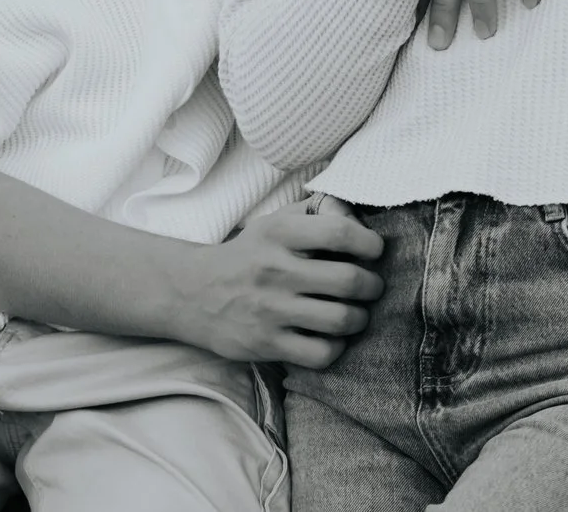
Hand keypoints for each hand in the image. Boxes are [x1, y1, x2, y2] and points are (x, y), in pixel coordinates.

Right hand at [168, 203, 384, 368]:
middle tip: (371, 286)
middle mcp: (275, 270)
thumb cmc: (248, 255)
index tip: (374, 251)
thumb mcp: (273, 223)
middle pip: (348, 280)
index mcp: (279, 234)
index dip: (369, 243)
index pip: (339, 233)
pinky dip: (336, 348)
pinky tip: (332, 338)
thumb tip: (356, 214)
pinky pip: (321, 354)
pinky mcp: (267, 344)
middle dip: (372, 285)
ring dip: (360, 318)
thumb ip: (314, 214)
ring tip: (356, 313)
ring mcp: (271, 310)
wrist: (193, 293)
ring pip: (340, 319)